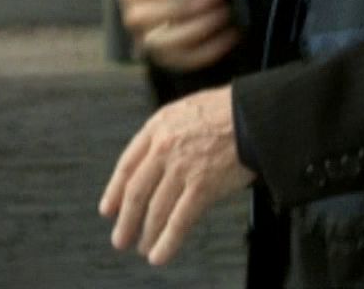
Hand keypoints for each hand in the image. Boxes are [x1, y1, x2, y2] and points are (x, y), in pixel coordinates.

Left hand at [99, 85, 255, 265]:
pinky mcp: (202, 187)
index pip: (127, 165)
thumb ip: (167, 132)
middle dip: (126, 220)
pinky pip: (179, 221)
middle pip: (136, 191)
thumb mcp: (186, 109)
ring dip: (146, 234)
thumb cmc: (227, 111)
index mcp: (157, 127)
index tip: (109, 209)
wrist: (255, 115)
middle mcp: (164, 148)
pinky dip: (167, 242)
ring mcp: (181, 168)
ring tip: (143, 248)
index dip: (115, 191)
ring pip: (155, 209)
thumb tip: (156, 158)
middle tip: (120, 238)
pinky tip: (160, 254)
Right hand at [118, 0, 240, 70]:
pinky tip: (231, 34)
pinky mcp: (171, 63)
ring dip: (201, 27)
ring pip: (170, 41)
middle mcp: (136, 20)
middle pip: (151, 17)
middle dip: (186, 6)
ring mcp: (151, 44)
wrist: (176, 18)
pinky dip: (212, 49)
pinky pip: (189, 61)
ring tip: (226, 13)